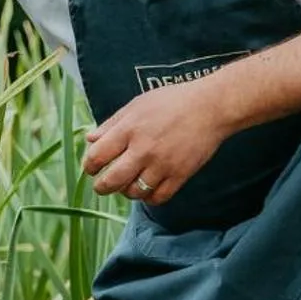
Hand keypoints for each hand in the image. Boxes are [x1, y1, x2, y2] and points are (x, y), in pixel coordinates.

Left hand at [82, 80, 233, 203]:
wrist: (210, 107)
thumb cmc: (172, 102)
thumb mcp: (137, 105)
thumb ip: (112, 123)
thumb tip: (89, 139)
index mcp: (129, 129)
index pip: (97, 156)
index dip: (90, 166)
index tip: (92, 168)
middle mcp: (143, 149)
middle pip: (111, 181)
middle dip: (102, 187)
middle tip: (103, 185)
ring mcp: (162, 164)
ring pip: (133, 193)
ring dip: (126, 192)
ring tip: (128, 184)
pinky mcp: (180, 175)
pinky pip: (157, 198)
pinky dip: (149, 197)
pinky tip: (148, 188)